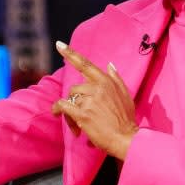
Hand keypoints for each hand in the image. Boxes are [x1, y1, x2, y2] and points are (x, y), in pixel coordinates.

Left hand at [51, 41, 138, 159]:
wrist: (126, 139)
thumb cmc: (126, 119)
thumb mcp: (126, 95)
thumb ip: (116, 79)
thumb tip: (110, 65)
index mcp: (106, 82)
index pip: (86, 64)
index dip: (70, 54)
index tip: (59, 45)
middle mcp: (97, 88)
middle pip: (75, 88)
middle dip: (75, 102)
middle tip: (80, 116)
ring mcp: (89, 100)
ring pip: (70, 99)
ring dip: (70, 112)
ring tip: (78, 125)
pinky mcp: (83, 114)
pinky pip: (63, 106)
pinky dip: (57, 109)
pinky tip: (57, 114)